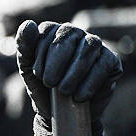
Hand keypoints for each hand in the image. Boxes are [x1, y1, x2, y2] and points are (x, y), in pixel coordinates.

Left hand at [15, 20, 122, 135]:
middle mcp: (75, 33)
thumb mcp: (28, 69)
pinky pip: (103, 64)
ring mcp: (95, 45)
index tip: (37, 75)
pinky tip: (79, 96)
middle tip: (50, 83)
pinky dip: (89, 83)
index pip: (48, 31)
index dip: (41, 54)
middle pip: (69, 36)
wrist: (60, 112)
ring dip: (73, 73)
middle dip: (56, 63)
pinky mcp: (111, 60)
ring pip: (88, 48)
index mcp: (53, 31)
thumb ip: (24, 46)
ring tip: (63, 91)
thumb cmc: (42, 86)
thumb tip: (28, 23)